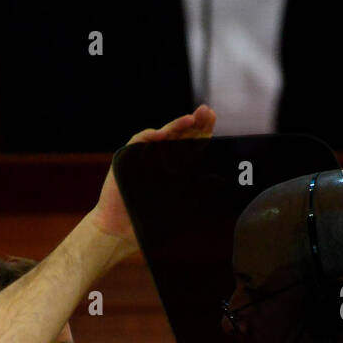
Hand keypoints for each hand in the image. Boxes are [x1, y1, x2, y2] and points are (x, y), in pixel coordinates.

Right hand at [88, 104, 216, 249]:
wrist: (123, 230)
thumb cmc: (151, 219)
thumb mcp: (181, 203)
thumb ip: (198, 192)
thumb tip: (219, 180)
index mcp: (176, 164)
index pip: (192, 142)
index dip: (202, 130)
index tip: (212, 118)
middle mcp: (161, 156)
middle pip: (180, 133)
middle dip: (193, 122)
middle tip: (206, 112)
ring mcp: (145, 155)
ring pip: (162, 134)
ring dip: (175, 125)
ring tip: (190, 120)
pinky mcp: (127, 157)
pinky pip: (139, 141)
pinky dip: (150, 136)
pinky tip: (162, 134)